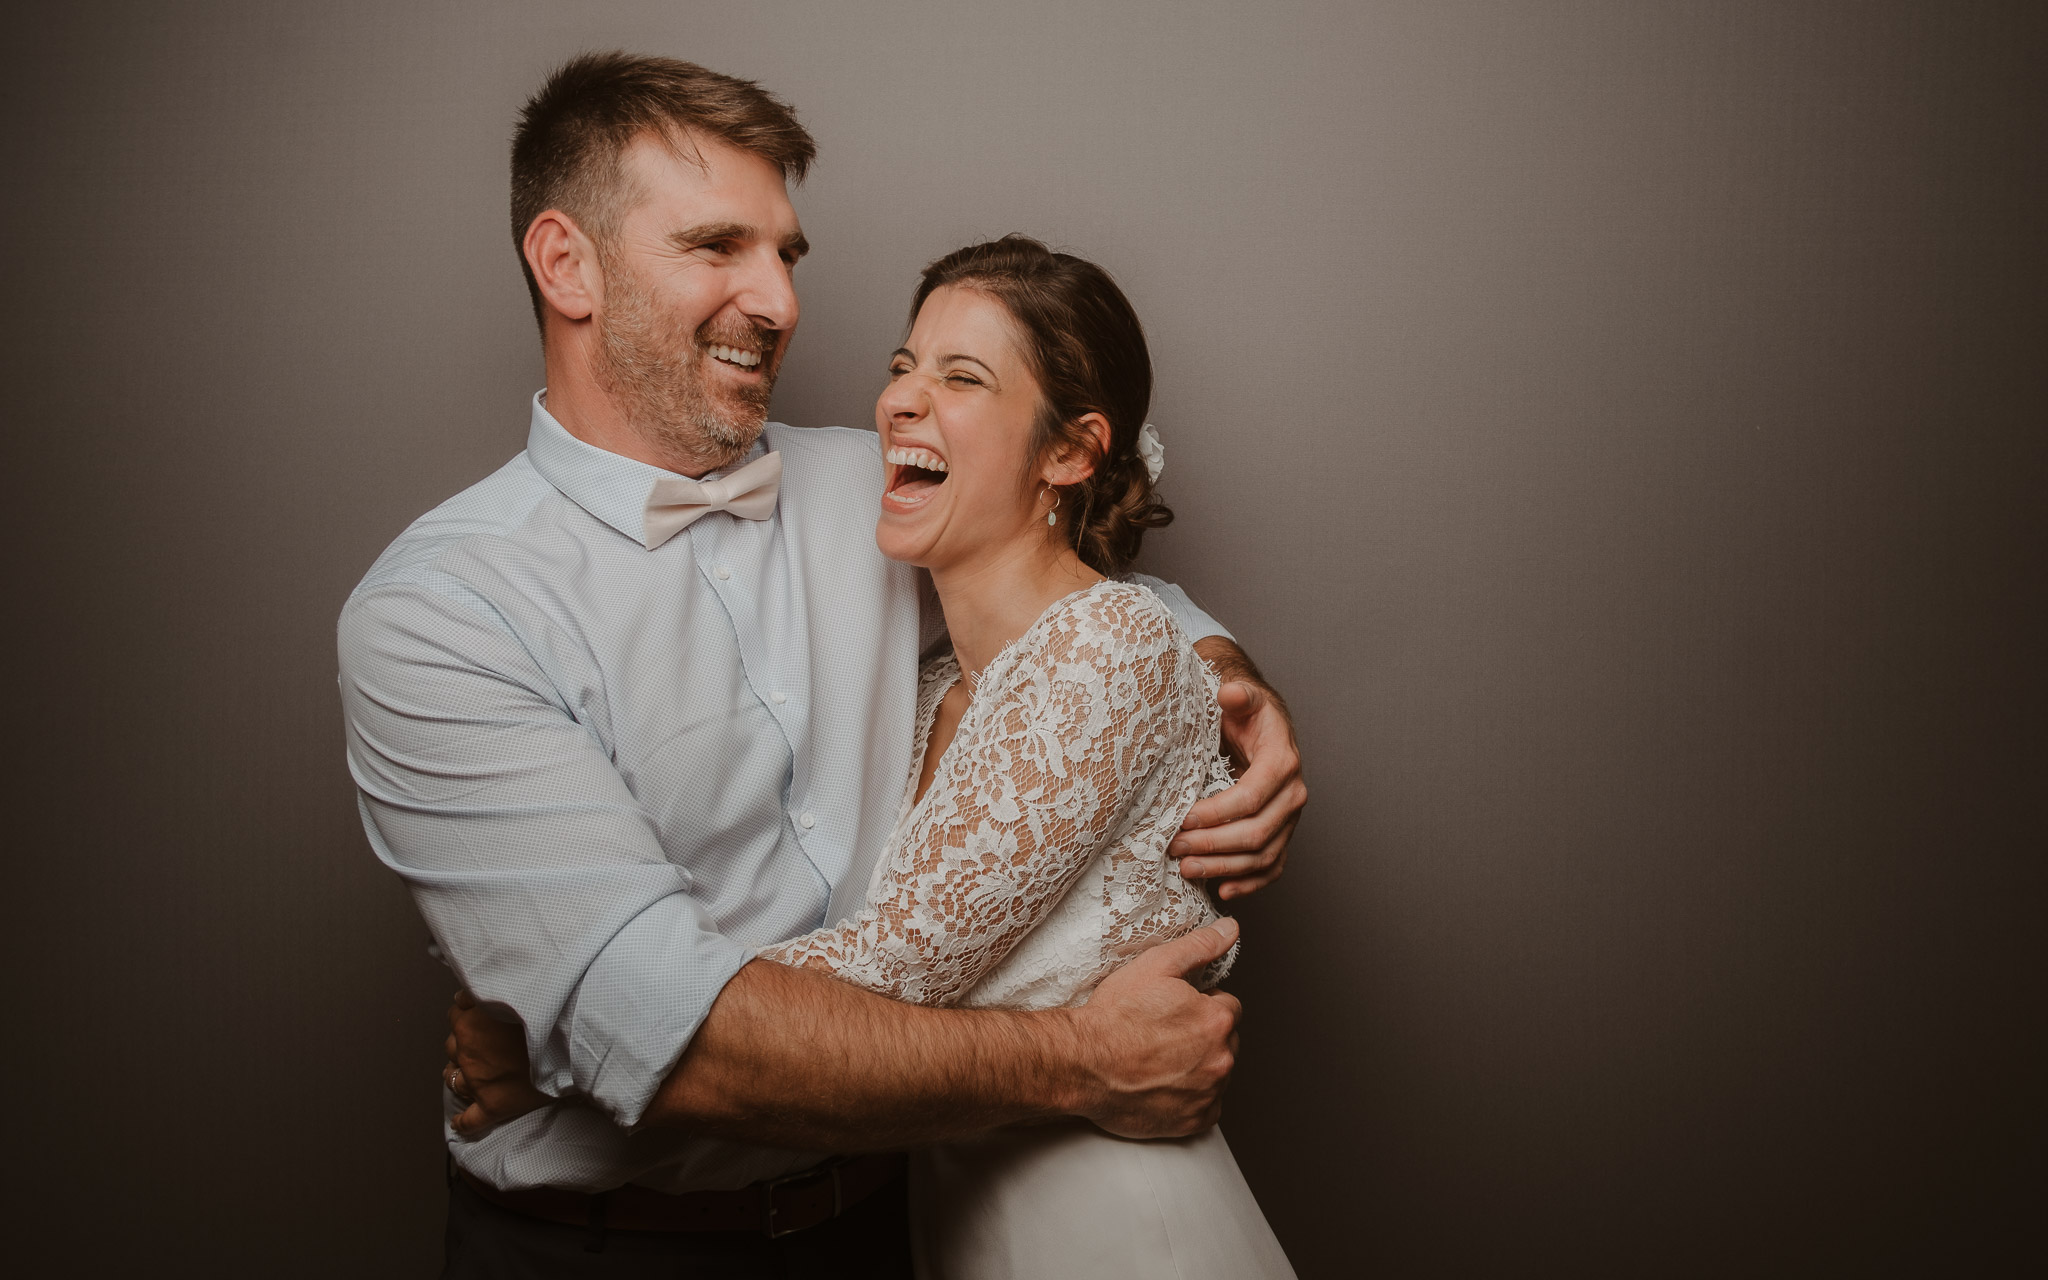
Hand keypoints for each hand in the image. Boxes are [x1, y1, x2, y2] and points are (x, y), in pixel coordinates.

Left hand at [445, 989, 547, 1138]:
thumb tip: (468, 993)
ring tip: (468, 1074)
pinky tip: (460, 1121)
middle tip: (481, 1042)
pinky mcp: (492, 1105)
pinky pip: (470, 1120)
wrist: (570, 1044)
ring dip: (457, 1075)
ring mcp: (478, 1080)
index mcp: (471, 1021)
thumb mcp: (515, 991)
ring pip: (453, 1080)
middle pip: (452, 1046)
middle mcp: (469, 1051)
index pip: (456, 1014)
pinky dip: (463, 1122)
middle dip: (462, 1044)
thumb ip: (489, 991)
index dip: (467, 1014)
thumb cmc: (548, 1015)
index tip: (476, 1014)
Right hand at [1068, 918, 1242, 1137]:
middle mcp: (1221, 1059)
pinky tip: (1163, 1083)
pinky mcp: (1193, 1121)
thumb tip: (1230, 930)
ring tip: (1159, 1059)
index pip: (1229, 1007)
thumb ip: (1199, 946)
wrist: (1081, 1063)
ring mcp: (1208, 1093)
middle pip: (1226, 1041)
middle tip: (1164, 1034)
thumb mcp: (1156, 966)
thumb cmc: (1114, 1017)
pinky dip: (1191, 1097)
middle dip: (1203, 1036)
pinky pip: (1206, 1107)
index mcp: (1216, 1019)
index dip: (1202, 1005)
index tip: (1175, 1010)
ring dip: (1198, 1066)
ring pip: (1217, 1073)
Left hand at [1172, 667, 1306, 898]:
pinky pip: (1273, 867)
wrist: (1261, 725)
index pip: (1250, 798)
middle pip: (1255, 833)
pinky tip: (1223, 890)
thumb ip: (1237, 694)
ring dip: (1224, 868)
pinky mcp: (1283, 834)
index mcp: (1282, 762)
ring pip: (1263, 856)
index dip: (1215, 815)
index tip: (1181, 820)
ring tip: (1187, 870)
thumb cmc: (1246, 713)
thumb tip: (1229, 692)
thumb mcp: (1241, 697)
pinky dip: (1250, 884)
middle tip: (1174, 847)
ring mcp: (1290, 819)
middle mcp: (1293, 794)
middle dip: (1212, 845)